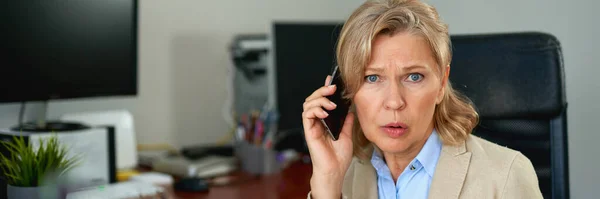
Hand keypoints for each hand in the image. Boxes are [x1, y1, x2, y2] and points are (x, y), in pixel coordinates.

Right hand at [302, 75, 354, 197]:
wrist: (335, 171)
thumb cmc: (339, 157)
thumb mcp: (347, 135)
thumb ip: (347, 122)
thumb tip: (351, 109)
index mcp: (325, 121)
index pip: (322, 101)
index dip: (325, 89)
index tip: (332, 80)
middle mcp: (317, 121)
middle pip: (313, 99)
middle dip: (322, 90)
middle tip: (332, 87)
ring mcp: (312, 126)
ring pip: (308, 104)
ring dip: (319, 99)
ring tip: (331, 103)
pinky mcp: (309, 131)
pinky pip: (307, 115)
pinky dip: (315, 110)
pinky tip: (325, 112)